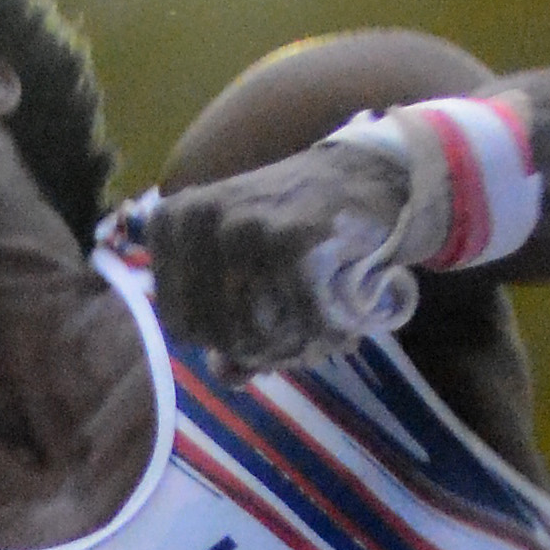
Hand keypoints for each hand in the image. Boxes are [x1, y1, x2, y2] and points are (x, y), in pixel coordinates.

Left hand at [144, 140, 412, 377]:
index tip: (265, 328)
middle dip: (267, 349)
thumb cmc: (304, 218)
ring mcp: (245, 228)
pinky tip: (349, 317)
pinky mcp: (294, 241)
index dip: (226, 342)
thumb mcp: (250, 260)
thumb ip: (229, 320)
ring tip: (328, 324)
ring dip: (302, 346)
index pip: (183, 325)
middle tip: (307, 331)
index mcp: (174, 221)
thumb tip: (225, 377)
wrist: (375, 172)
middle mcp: (201, 219)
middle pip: (221, 335)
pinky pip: (304, 324)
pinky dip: (333, 332)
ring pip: (259, 336)